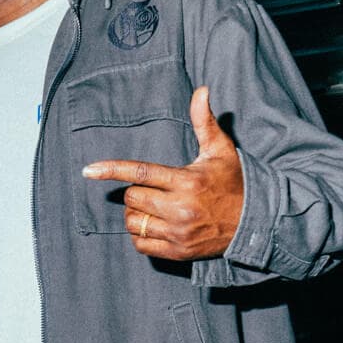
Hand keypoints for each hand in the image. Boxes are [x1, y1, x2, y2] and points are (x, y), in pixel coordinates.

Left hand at [82, 86, 243, 261]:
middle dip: (135, 192)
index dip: (111, 170)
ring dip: (135, 214)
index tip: (89, 170)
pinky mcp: (177, 252)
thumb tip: (201, 90)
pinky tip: (154, 226)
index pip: (140, 173)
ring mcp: (178, 232)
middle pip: (132, 198)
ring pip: (133, 222)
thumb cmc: (233, 182)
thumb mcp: (220, 150)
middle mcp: (180, 208)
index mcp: (187, 181)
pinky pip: (141, 244)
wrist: (254, 222)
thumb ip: (204, 122)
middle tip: (152, 190)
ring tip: (152, 208)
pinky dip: (140, 235)